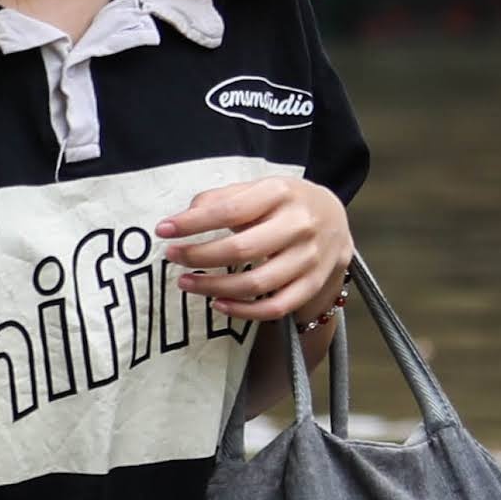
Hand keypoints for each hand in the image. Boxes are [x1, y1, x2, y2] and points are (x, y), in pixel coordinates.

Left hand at [164, 172, 349, 326]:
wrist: (337, 219)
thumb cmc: (284, 203)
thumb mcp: (258, 188)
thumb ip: (222, 198)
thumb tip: (184, 215)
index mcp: (281, 194)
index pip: (229, 211)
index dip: (192, 223)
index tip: (163, 230)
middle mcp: (300, 225)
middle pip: (241, 249)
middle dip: (198, 256)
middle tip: (172, 256)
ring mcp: (310, 258)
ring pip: (255, 283)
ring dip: (214, 287)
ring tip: (185, 283)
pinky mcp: (313, 285)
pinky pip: (275, 307)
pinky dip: (243, 311)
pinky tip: (218, 304)